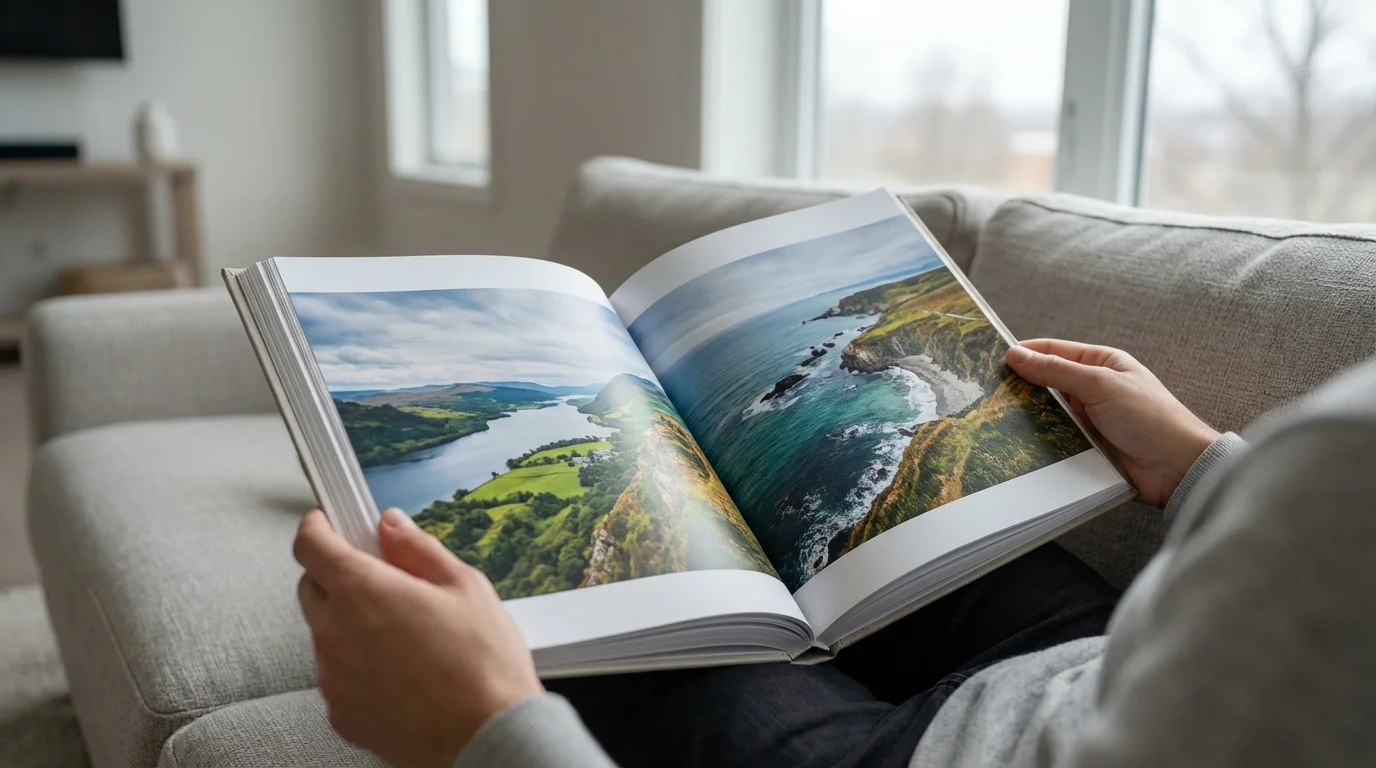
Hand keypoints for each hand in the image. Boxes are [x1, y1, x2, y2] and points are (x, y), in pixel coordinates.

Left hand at [294, 508, 542, 766]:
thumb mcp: (464, 586)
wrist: (487, 738)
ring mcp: (333, 678)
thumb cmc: (483, 665)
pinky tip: (401, 672)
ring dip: (349, 624)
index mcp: (363, 591)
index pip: (310, 544)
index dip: (317, 526)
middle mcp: (335, 633)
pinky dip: (357, 667)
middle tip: (382, 580)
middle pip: (312, 588)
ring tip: (403, 636)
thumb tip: (392, 526)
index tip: (328, 522)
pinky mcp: (340, 713)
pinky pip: (337, 676)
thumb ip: (417, 549)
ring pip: (325, 634)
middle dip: (338, 575)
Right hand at [1005, 339, 1218, 506]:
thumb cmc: (1150, 418)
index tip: (993, 360)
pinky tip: (1014, 441)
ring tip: (993, 416)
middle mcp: (1092, 389)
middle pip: (1047, 383)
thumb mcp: (1101, 385)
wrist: (1176, 469)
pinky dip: (1037, 440)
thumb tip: (1016, 355)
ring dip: (1027, 416)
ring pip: (1047, 413)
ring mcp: (1088, 419)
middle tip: (986, 391)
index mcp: (1101, 364)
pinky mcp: (1084, 447)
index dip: (1025, 353)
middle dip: (1021, 386)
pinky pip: (1053, 439)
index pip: (1054, 351)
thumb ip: (1057, 370)